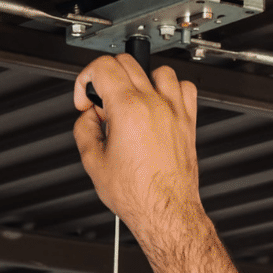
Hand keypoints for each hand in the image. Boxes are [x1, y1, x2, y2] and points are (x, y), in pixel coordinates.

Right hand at [72, 54, 204, 246]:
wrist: (165, 211)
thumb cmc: (137, 194)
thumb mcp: (93, 163)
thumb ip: (84, 130)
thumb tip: (87, 117)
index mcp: (127, 109)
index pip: (101, 68)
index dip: (85, 81)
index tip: (85, 101)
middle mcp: (153, 104)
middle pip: (126, 62)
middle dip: (105, 78)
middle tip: (101, 105)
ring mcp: (174, 110)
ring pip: (156, 70)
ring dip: (139, 80)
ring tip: (129, 101)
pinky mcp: (188, 120)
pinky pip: (183, 87)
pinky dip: (169, 89)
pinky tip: (157, 103)